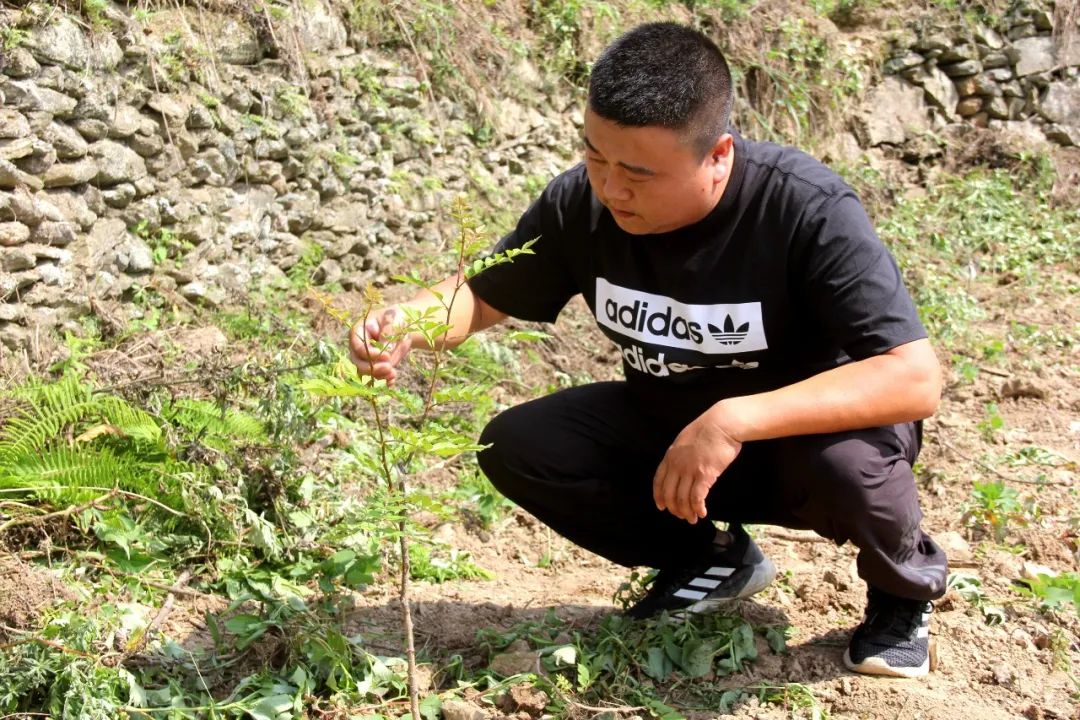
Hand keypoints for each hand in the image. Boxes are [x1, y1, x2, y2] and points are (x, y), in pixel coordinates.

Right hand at [348, 306, 411, 383]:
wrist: (402, 325)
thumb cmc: (395, 318)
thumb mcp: (394, 319)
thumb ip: (389, 332)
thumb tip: (387, 349)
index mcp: (358, 331)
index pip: (358, 346)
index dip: (370, 353)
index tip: (386, 355)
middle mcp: (358, 346)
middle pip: (357, 362)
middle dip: (372, 368)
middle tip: (389, 368)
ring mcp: (365, 357)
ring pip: (365, 372)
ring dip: (378, 376)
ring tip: (393, 374)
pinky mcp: (375, 366)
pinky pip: (375, 377)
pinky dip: (383, 381)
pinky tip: (392, 381)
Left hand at [653, 404, 743, 523]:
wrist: (723, 423)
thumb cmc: (709, 429)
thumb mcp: (685, 439)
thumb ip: (680, 454)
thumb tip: (680, 466)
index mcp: (670, 455)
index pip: (658, 481)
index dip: (659, 496)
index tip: (661, 506)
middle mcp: (677, 465)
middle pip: (669, 494)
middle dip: (674, 508)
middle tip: (681, 516)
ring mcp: (690, 470)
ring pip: (683, 499)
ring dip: (687, 512)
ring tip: (693, 519)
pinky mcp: (705, 475)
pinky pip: (697, 498)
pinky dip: (698, 508)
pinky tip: (703, 513)